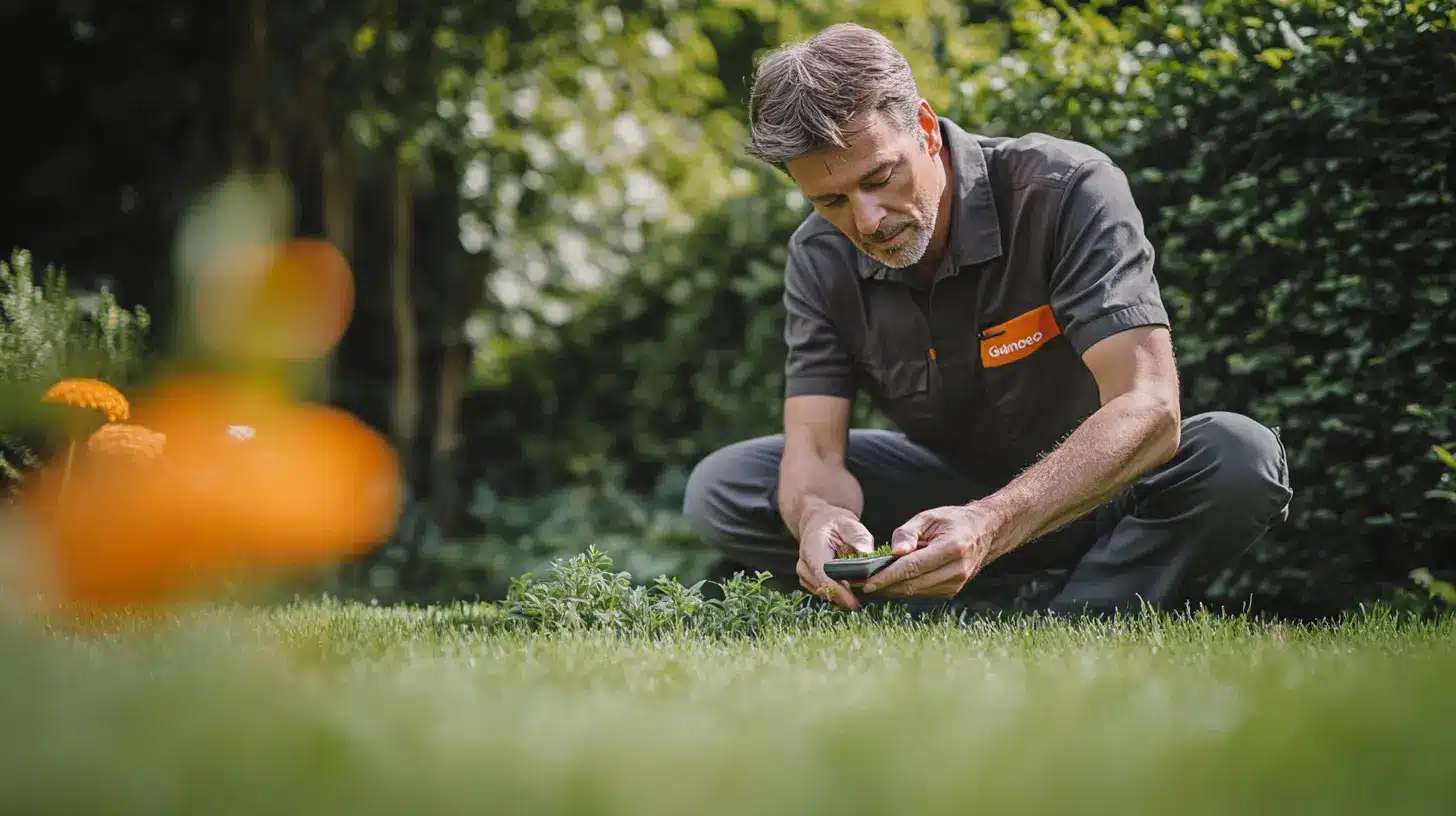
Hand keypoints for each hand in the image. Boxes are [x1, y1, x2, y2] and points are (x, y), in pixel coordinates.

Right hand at [796, 506, 874, 610]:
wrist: (819, 522)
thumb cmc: (835, 522)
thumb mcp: (849, 524)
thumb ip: (859, 538)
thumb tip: (868, 554)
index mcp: (813, 549)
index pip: (824, 576)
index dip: (839, 592)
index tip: (854, 603)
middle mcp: (804, 564)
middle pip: (823, 589)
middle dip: (844, 598)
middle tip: (865, 602)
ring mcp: (804, 574)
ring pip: (823, 594)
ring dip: (841, 597)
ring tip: (860, 595)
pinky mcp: (809, 581)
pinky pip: (823, 593)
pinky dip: (837, 594)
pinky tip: (850, 592)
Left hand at [861, 503, 1003, 598]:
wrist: (985, 532)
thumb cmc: (953, 520)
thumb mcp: (929, 516)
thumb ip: (908, 532)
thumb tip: (894, 552)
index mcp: (951, 549)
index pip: (912, 567)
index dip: (887, 577)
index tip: (867, 583)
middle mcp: (956, 570)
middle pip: (912, 584)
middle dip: (884, 586)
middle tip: (859, 586)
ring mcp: (956, 584)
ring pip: (916, 592)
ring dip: (892, 591)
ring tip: (869, 585)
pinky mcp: (952, 591)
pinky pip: (922, 593)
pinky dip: (905, 589)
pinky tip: (890, 584)